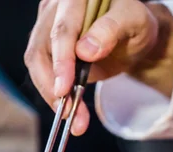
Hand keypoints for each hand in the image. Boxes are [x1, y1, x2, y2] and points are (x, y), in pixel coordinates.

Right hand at [24, 0, 172, 134]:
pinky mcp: (46, 49)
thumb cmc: (134, 24)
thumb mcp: (135, 21)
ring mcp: (47, 28)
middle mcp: (56, 9)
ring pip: (37, 65)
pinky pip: (42, 75)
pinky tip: (70, 112)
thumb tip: (85, 50)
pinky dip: (55, 97)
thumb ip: (112, 29)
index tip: (64, 89)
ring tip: (74, 119)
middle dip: (53, 85)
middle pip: (41, 49)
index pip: (62, 30)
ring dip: (52, 96)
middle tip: (68, 112)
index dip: (61, 61)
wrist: (131, 37)